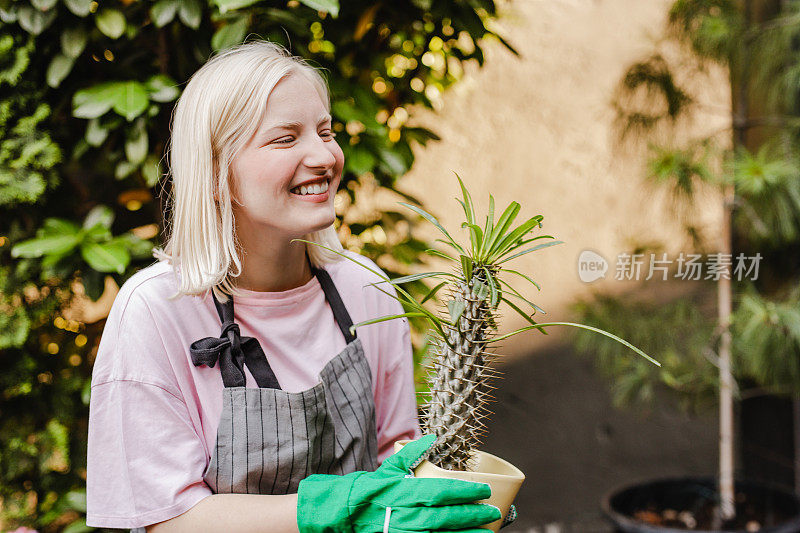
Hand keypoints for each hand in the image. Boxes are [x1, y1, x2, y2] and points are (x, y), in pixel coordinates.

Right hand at [297, 434, 501, 531]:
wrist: (343, 514)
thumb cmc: (369, 490)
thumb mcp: (387, 468)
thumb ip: (410, 453)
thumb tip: (431, 436)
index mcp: (403, 491)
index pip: (440, 492)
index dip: (465, 492)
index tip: (484, 490)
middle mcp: (405, 514)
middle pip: (445, 517)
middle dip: (472, 515)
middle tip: (493, 512)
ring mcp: (403, 531)